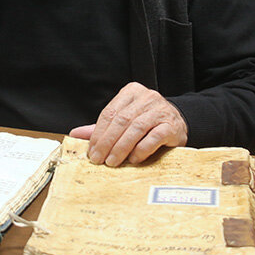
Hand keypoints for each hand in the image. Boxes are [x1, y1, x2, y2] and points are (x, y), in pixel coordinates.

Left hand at [69, 82, 187, 165]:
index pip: (109, 113)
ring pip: (136, 128)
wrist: (179, 123)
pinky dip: (141, 149)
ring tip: (112, 162)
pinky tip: (133, 159)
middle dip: (107, 142)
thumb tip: (76, 134)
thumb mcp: (124, 121)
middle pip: (121, 120)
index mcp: (131, 92)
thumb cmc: (147, 122)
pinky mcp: (172, 125)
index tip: (91, 151)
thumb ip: (103, 127)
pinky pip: (154, 137)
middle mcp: (147, 98)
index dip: (98, 133)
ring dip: (121, 147)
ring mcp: (160, 110)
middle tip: (99, 159)